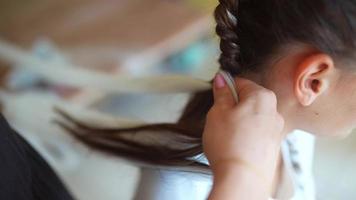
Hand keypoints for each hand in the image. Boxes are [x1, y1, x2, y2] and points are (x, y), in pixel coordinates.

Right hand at [202, 72, 284, 192]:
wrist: (242, 179)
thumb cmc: (230, 146)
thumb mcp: (217, 112)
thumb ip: (221, 93)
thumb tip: (222, 81)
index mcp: (261, 97)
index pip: (241, 82)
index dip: (225, 89)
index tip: (217, 96)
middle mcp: (274, 111)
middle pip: (249, 100)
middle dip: (233, 107)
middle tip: (219, 118)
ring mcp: (276, 130)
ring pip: (253, 118)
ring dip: (240, 122)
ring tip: (226, 135)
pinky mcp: (273, 147)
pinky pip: (257, 134)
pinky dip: (247, 136)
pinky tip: (235, 145)